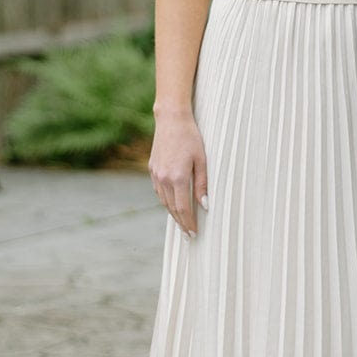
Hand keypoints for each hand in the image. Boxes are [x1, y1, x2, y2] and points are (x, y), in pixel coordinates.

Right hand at [149, 112, 207, 238]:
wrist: (171, 120)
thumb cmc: (191, 138)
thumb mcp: (202, 160)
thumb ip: (202, 184)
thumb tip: (205, 205)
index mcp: (178, 177)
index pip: (184, 208)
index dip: (189, 223)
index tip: (194, 234)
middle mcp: (164, 179)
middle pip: (172, 208)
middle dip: (181, 223)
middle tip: (189, 236)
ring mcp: (156, 175)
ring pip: (164, 202)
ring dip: (173, 214)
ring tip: (182, 224)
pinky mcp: (152, 169)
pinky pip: (159, 191)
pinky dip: (166, 201)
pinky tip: (173, 204)